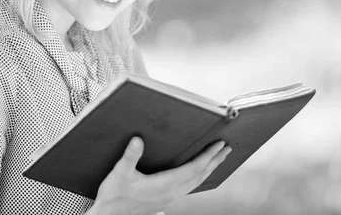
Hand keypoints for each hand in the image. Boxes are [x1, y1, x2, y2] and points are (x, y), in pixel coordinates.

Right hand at [87, 138, 231, 214]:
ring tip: (217, 159)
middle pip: (200, 176)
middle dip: (214, 161)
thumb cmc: (114, 196)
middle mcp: (171, 192)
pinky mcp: (165, 199)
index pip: (193, 168)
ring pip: (196, 183)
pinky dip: (199, 177)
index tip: (218, 145)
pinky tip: (198, 174)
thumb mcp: (119, 173)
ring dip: (208, 169)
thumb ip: (130, 156)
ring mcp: (169, 198)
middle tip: (226, 149)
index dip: (207, 156)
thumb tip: (138, 141)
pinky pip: (189, 187)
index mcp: (163, 185)